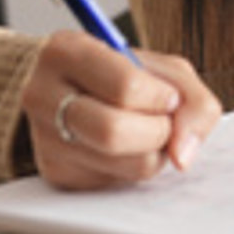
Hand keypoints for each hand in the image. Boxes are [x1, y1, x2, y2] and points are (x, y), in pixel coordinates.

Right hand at [24, 31, 221, 189]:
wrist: (69, 89)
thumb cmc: (120, 73)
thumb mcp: (160, 66)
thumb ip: (190, 98)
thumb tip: (184, 154)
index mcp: (66, 52)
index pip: (125, 86)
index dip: (160, 98)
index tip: (168, 97)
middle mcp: (43, 94)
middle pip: (114, 131)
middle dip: (158, 131)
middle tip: (163, 121)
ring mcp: (44, 137)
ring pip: (120, 164)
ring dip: (153, 153)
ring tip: (148, 132)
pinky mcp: (54, 172)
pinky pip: (113, 182)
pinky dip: (134, 167)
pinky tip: (126, 147)